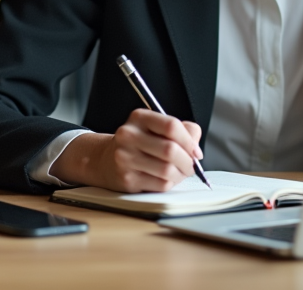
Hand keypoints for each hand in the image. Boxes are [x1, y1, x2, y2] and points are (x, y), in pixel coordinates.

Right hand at [52, 109, 203, 192]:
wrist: (106, 160)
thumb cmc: (140, 143)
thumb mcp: (157, 128)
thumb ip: (183, 131)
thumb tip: (196, 150)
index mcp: (139, 118)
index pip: (171, 126)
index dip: (189, 141)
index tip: (196, 151)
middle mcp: (128, 135)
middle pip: (170, 150)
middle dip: (188, 161)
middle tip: (191, 166)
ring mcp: (125, 158)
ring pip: (167, 170)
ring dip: (180, 174)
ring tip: (180, 172)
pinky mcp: (127, 179)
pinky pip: (160, 185)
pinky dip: (170, 184)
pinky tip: (166, 179)